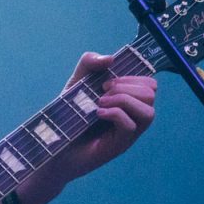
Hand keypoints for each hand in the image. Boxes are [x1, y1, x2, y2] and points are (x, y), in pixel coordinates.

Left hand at [54, 51, 156, 185]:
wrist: (53, 143)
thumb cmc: (68, 114)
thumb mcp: (76, 82)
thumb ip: (89, 63)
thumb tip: (110, 58)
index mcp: (128, 100)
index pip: (150, 84)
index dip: (132, 77)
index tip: (106, 81)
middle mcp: (133, 116)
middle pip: (151, 94)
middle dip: (126, 87)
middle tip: (102, 92)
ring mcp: (128, 132)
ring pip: (148, 112)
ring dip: (124, 100)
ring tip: (100, 102)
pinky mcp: (119, 145)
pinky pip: (131, 126)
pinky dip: (115, 114)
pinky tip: (97, 114)